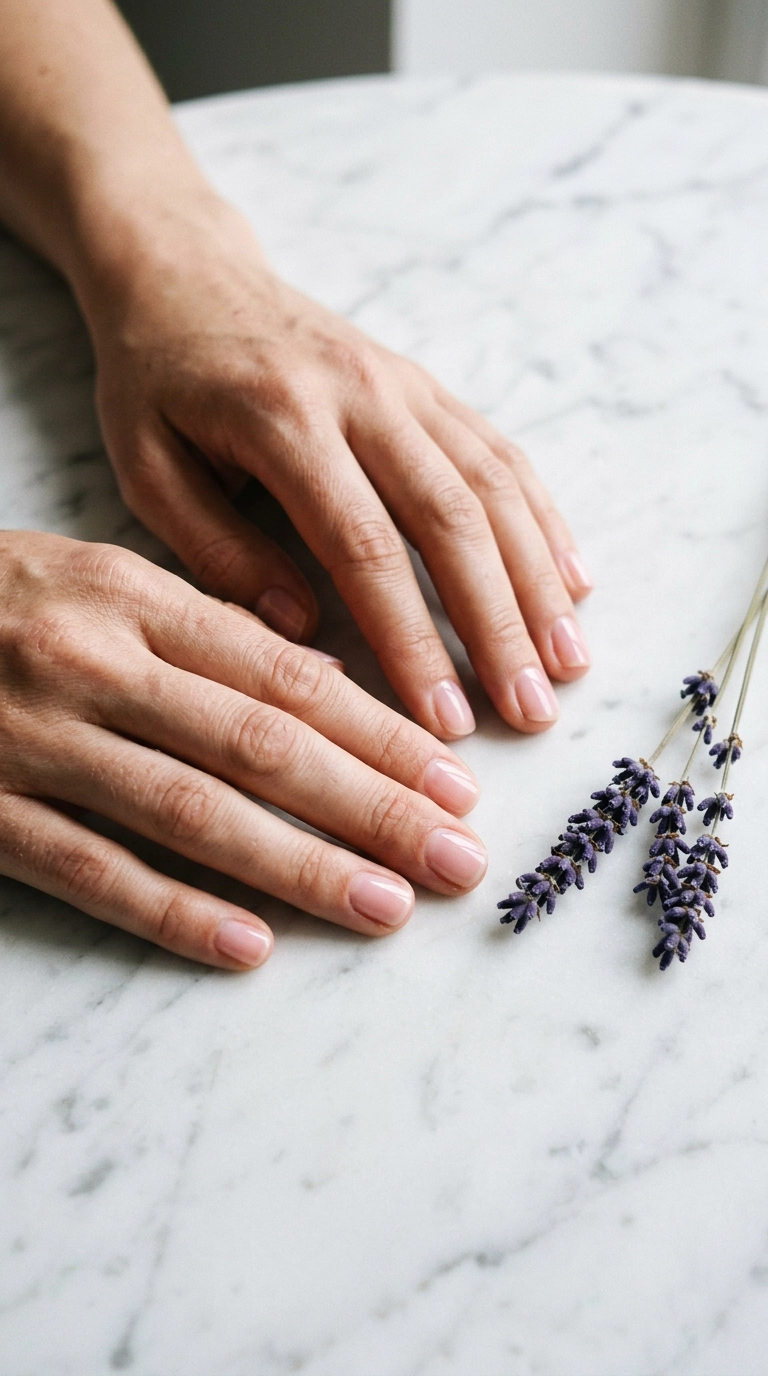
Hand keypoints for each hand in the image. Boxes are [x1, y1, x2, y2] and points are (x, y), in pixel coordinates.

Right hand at [0, 530, 485, 968]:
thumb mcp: (94, 577)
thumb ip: (199, 629)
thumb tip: (322, 690)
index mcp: (130, 593)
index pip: (285, 672)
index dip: (379, 731)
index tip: (456, 778)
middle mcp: (91, 660)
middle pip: (261, 744)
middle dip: (373, 806)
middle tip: (460, 857)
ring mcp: (32, 739)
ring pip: (189, 810)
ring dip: (298, 863)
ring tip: (386, 905)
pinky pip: (88, 869)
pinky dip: (171, 909)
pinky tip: (249, 944)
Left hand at [84, 194, 591, 740]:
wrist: (186, 271)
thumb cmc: (157, 382)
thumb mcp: (146, 466)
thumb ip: (216, 549)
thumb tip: (301, 627)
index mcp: (283, 419)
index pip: (364, 546)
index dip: (412, 639)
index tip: (443, 718)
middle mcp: (362, 395)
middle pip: (452, 521)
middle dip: (498, 624)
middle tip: (530, 709)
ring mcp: (404, 385)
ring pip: (493, 488)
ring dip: (538, 581)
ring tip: (569, 662)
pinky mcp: (427, 385)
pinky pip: (501, 453)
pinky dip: (543, 520)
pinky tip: (572, 581)